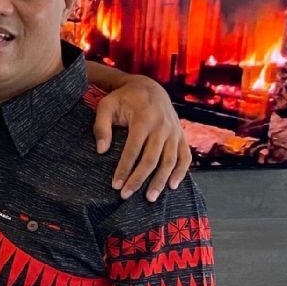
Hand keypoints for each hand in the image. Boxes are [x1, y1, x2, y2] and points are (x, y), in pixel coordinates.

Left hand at [93, 75, 190, 201]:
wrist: (149, 87)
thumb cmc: (123, 99)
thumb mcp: (106, 105)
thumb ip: (101, 126)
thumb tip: (101, 151)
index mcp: (144, 118)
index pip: (133, 149)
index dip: (124, 168)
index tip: (115, 185)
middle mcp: (162, 126)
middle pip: (151, 159)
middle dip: (139, 179)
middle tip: (127, 196)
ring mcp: (174, 131)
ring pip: (170, 160)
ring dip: (160, 180)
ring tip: (150, 198)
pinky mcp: (181, 135)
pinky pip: (185, 156)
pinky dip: (181, 171)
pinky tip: (172, 185)